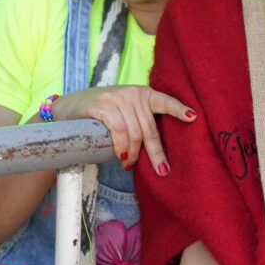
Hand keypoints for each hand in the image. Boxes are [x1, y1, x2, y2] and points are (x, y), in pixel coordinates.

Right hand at [52, 85, 195, 176]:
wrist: (70, 106)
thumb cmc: (102, 113)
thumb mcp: (124, 110)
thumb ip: (139, 120)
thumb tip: (156, 148)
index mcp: (143, 94)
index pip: (164, 101)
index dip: (179, 109)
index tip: (193, 117)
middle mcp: (133, 93)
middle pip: (149, 128)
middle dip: (156, 153)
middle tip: (162, 170)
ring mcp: (118, 98)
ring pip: (135, 133)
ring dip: (134, 154)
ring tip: (129, 164)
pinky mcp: (103, 105)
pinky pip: (119, 131)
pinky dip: (121, 147)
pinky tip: (121, 156)